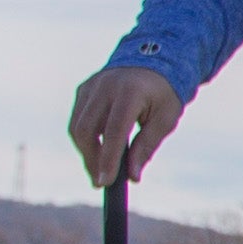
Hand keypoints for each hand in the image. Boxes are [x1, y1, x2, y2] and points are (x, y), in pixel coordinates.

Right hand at [67, 65, 179, 188]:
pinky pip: (78, 119)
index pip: (114, 131)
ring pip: (77, 126)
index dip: (107, 159)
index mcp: (130, 92)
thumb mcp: (165, 119)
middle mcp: (106, 86)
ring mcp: (91, 86)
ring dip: (86, 152)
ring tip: (100, 169)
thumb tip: (133, 176)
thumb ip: (147, 146)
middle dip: (91, 160)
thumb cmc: (163, 94)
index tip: (104, 182)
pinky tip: (98, 149)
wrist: (154, 60)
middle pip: (86, 130)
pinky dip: (85, 138)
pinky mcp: (83, 89)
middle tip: (100, 182)